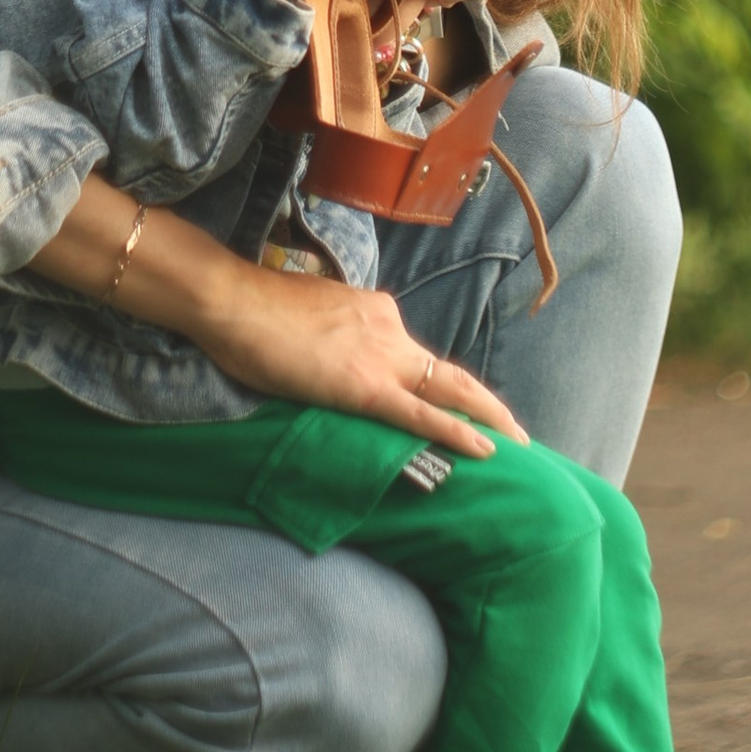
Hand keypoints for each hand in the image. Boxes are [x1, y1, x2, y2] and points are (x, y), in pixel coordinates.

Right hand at [198, 270, 525, 460]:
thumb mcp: (309, 312)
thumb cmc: (255, 309)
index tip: (458, 400)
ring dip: (488, 417)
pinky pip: (421, 416)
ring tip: (517, 444)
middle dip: (485, 402)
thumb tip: (334, 348)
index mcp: (375, 311)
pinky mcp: (364, 388)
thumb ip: (334, 331)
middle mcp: (389, 330)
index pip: (414, 352)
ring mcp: (380, 358)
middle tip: (516, 431)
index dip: (439, 380)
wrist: (233, 301)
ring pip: (448, 390)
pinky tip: (486, 450)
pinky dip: (458, 432)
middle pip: (447, 371)